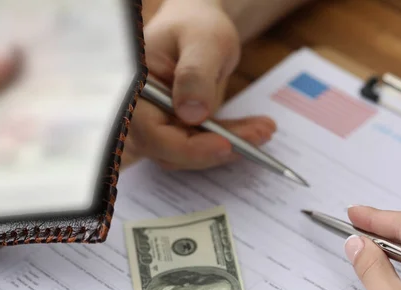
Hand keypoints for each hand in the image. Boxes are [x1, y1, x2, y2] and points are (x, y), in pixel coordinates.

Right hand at [127, 0, 276, 170]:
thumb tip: (191, 114)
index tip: (224, 145)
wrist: (199, 27)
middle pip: (173, 151)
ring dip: (231, 146)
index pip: (153, 134)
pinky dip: (233, 139)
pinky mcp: (182, 129)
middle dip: (217, 149)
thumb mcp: (202, 41)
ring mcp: (162, 124)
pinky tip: (258, 129)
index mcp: (136, 90)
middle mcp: (142, 113)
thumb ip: (194, 75)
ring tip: (264, 129)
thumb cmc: (196, 25)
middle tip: (258, 135)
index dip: (188, 148)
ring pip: (193, 153)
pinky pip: (206, 144)